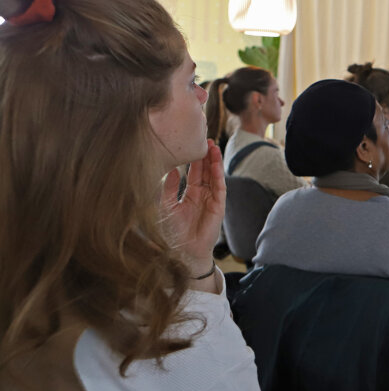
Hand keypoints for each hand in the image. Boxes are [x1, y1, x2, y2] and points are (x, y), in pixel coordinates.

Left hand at [161, 140, 225, 278]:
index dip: (195, 159)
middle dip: (206, 156)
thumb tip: (173, 169)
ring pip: (215, 177)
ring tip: (213, 146)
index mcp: (190, 194)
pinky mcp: (218, 207)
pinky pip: (220, 188)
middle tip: (206, 139)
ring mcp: (212, 200)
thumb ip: (169, 188)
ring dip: (215, 162)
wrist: (182, 250)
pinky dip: (218, 175)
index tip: (194, 144)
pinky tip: (216, 164)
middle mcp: (203, 195)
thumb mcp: (166, 205)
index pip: (195, 173)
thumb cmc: (173, 231)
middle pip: (206, 171)